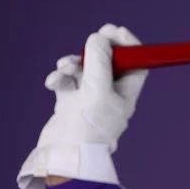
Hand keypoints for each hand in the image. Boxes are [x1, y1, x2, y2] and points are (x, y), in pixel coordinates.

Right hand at [17, 24, 147, 188]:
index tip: (115, 31)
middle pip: (109, 62)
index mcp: (126, 94)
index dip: (129, 45)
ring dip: (74, 63)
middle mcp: (110, 95)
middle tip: (95, 35)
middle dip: (98, 49)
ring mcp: (89, 99)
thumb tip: (100, 37)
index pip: (136, 63)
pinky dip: (60, 77)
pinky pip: (67, 81)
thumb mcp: (97, 91)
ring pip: (84, 69)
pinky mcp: (70, 103)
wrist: (64, 157)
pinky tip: (54, 82)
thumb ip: (100, 62)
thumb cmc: (88, 128)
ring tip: (65, 66)